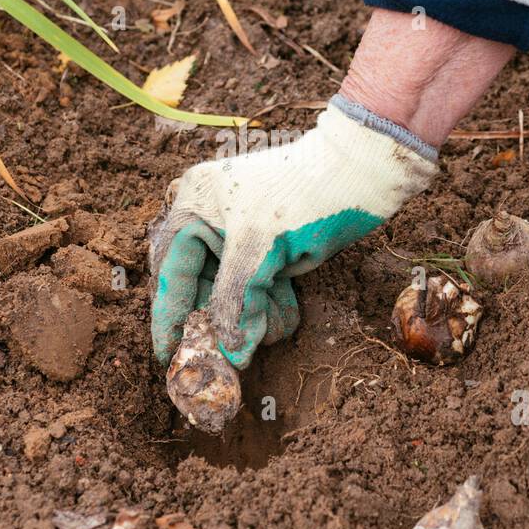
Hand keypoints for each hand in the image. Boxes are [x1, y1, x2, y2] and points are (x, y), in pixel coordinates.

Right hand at [149, 99, 437, 369]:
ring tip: (273, 324)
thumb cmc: (305, 194)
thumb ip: (234, 300)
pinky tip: (285, 308)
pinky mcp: (268, 247)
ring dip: (252, 313)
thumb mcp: (259, 246)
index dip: (168, 316)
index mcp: (195, 205)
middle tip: (229, 352)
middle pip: (200, 284)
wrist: (361, 172)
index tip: (168, 356)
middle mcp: (209, 218)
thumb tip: (229, 352)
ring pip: (231, 291)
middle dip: (221, 316)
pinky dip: (270, 303)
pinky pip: (256, 287)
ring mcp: (239, 233)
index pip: (171, 270)